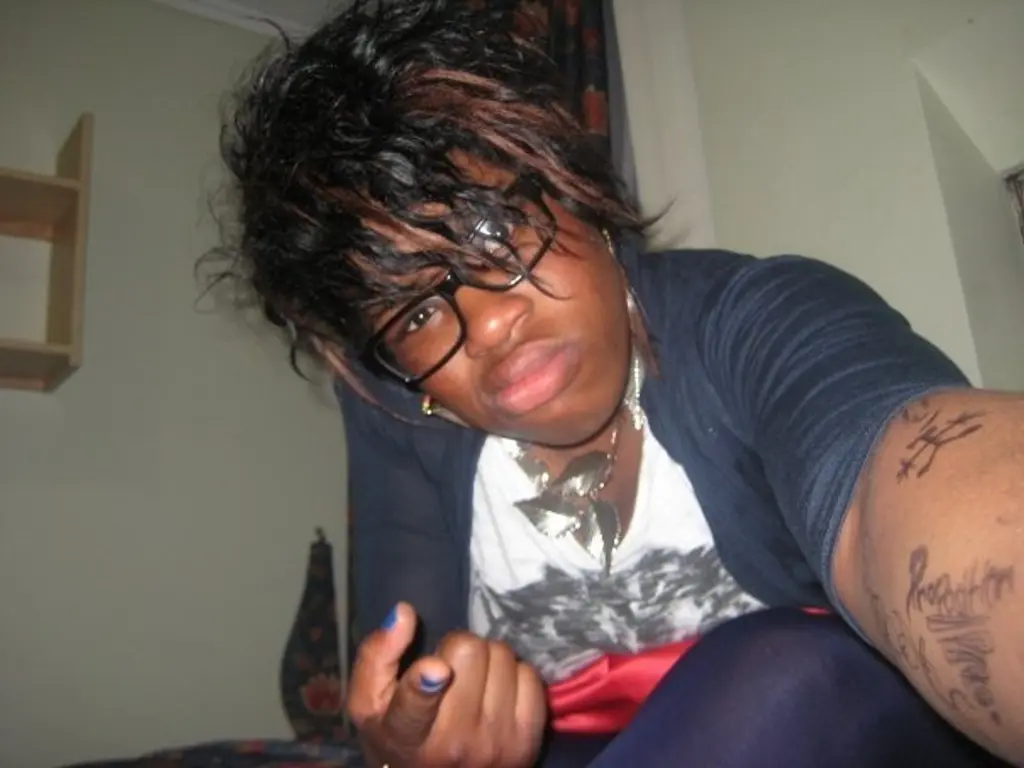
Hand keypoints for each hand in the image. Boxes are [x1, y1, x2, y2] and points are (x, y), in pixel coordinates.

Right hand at [347, 602, 547, 766]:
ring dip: (486, 662)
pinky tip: (496, 695)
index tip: (436, 670)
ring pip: (501, 656)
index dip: (425, 685)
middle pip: (469, 652)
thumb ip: (376, 657)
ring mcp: (495, 745)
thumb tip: (403, 612)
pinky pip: (529, 675)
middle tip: (450, 670)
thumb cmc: (401, 736)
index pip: (414, 708)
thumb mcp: (370, 704)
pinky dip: (513, 676)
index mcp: (406, 737)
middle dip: (458, 650)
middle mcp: (453, 745)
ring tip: (472, 684)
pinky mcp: (529, 741)